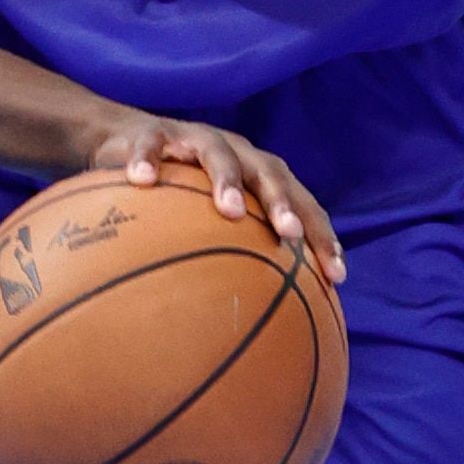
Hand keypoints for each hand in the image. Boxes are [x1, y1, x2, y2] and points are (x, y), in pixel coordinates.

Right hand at [74, 110, 343, 283]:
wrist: (126, 137)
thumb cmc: (181, 192)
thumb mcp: (209, 221)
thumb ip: (234, 258)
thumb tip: (254, 328)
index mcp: (260, 176)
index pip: (303, 205)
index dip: (321, 237)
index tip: (337, 277)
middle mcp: (237, 153)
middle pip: (270, 174)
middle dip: (282, 203)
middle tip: (289, 234)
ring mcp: (196, 140)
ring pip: (218, 154)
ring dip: (227, 180)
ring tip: (229, 210)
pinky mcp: (152, 134)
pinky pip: (151, 145)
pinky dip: (148, 160)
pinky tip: (142, 181)